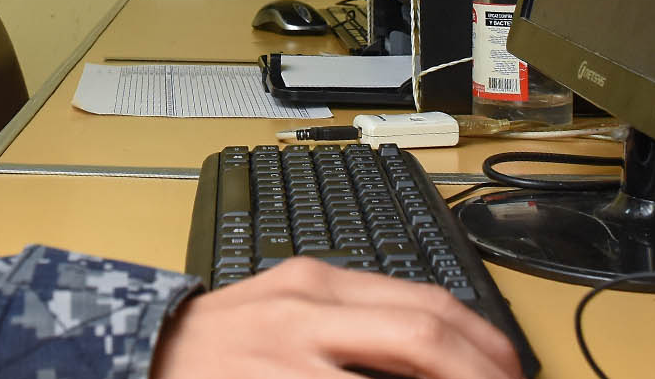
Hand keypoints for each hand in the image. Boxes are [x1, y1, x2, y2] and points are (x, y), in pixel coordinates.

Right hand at [149, 258, 525, 378]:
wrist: (144, 355)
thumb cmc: (221, 341)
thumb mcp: (288, 306)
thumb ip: (355, 319)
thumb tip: (434, 346)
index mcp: (317, 284)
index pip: (425, 304)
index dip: (484, 343)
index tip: (510, 371)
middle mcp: (307, 314)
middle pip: (424, 335)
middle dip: (481, 372)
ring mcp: (288, 360)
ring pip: (393, 378)